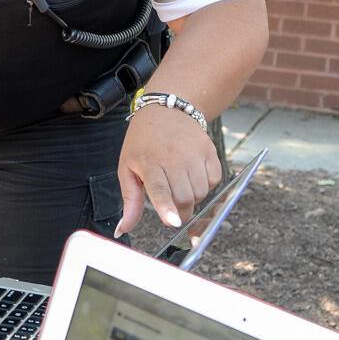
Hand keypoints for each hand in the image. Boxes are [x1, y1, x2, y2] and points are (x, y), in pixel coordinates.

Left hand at [114, 103, 220, 236]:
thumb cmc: (143, 143)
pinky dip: (207, 184)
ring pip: (202, 193)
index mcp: (149, 162)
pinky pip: (215, 180)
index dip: (167, 208)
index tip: (173, 222)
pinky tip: (193, 174)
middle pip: (185, 198)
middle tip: (173, 206)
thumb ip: (130, 201)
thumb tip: (123, 229)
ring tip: (180, 183)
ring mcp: (194, 153)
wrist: (167, 110)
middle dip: (180, 211)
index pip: (160, 189)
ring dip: (193, 197)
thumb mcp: (127, 168)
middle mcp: (173, 157)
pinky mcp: (210, 150)